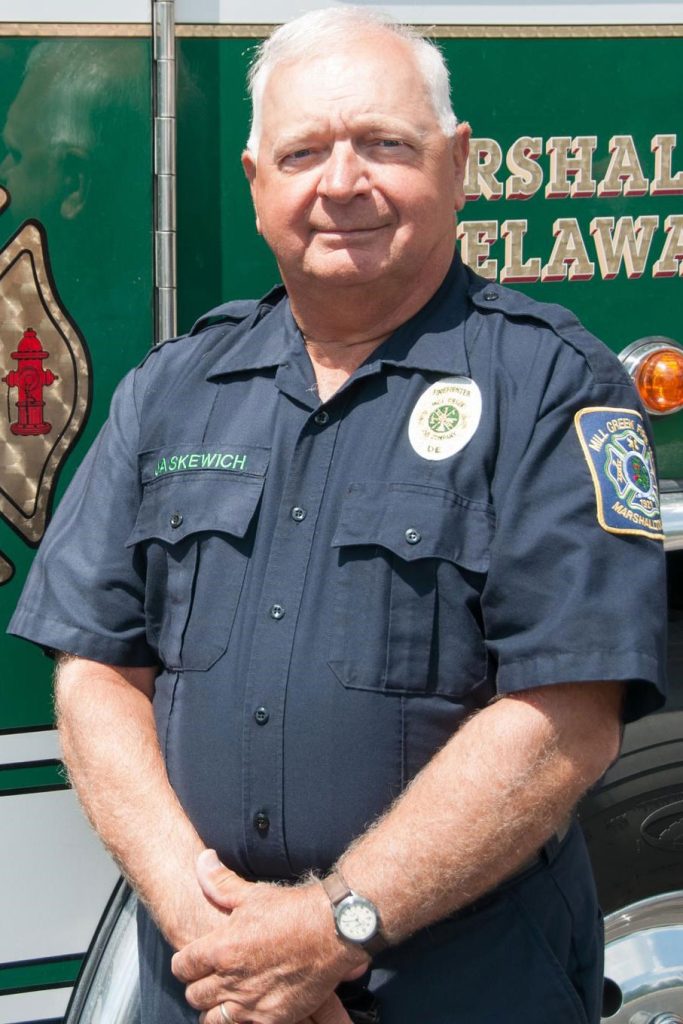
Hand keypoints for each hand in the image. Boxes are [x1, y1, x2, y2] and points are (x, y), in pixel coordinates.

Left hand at [172, 850, 366, 1023]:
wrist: (332, 931)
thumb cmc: (292, 910)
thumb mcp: (253, 893)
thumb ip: (220, 882)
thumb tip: (202, 861)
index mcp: (221, 949)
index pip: (182, 966)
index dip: (185, 962)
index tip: (194, 958)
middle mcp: (230, 981)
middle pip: (195, 995)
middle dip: (199, 985)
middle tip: (212, 975)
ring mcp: (250, 1003)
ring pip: (212, 1019)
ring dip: (216, 1007)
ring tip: (227, 996)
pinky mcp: (272, 1019)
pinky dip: (242, 1019)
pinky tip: (251, 1004)